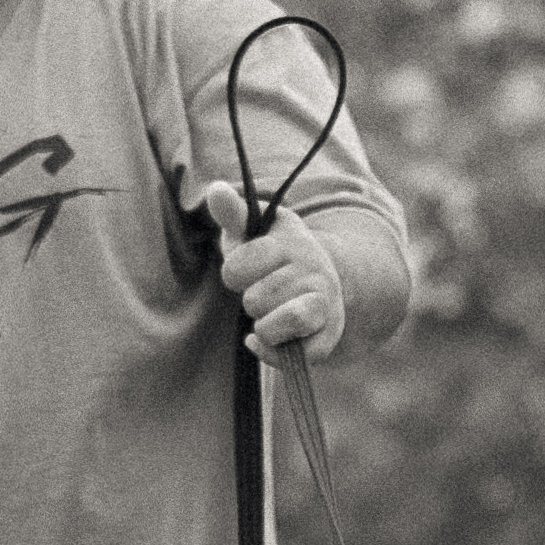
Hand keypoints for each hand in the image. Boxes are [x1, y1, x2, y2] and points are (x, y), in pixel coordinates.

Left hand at [203, 183, 346, 363]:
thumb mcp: (251, 231)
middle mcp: (314, 268)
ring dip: (263, 326)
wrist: (319, 280)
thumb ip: (232, 212)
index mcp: (291, 241)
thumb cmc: (272, 257)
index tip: (244, 270)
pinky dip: (271, 352)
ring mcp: (325, 302)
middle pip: (256, 299)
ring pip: (282, 321)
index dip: (233, 274)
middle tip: (262, 294)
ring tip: (268, 316)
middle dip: (251, 301)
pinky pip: (297, 355)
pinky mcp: (329, 334)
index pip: (239, 267)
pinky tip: (265, 339)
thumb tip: (215, 189)